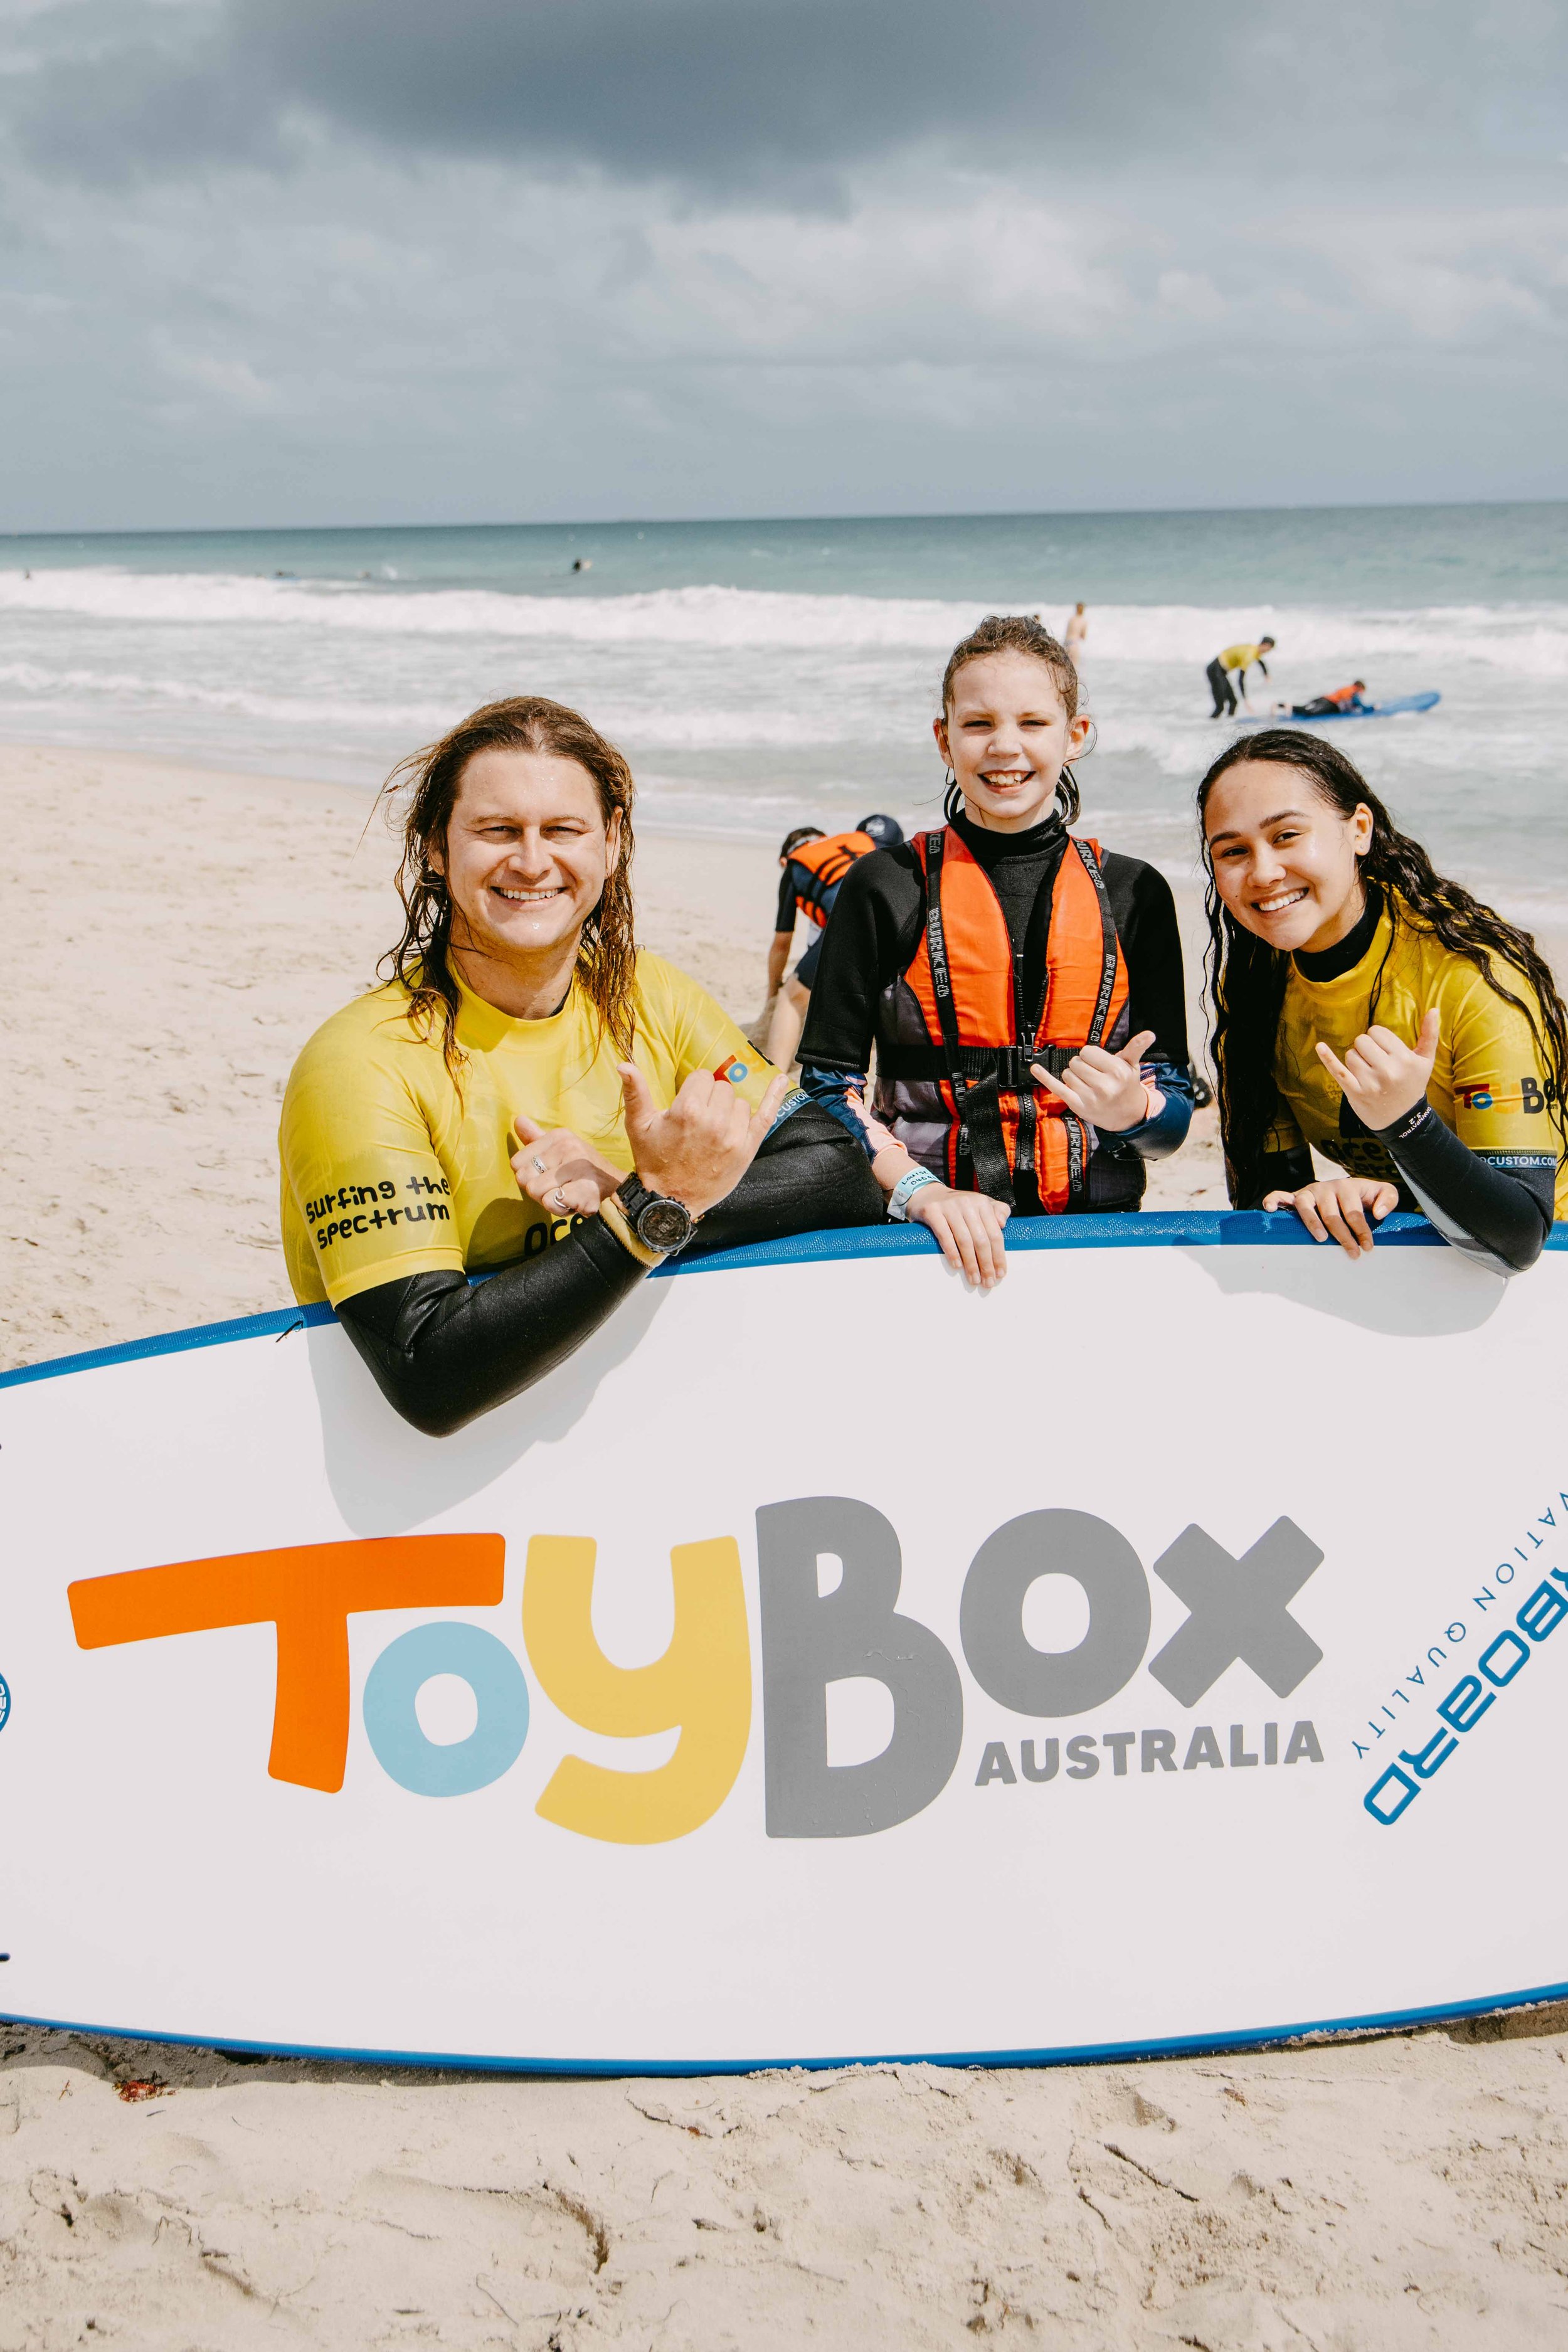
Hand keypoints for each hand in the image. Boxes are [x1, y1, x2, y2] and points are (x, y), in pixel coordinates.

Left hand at [511, 1116, 624, 1219]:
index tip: (548, 1174)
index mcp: (558, 1136)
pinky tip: (574, 1202)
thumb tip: (518, 1120)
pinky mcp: (584, 1191)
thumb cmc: (581, 1169)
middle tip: (557, 1187)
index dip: (529, 1174)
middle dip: (536, 1189)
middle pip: (523, 1178)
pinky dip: (560, 1208)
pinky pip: (551, 1203)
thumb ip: (536, 1138)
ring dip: (549, 1200)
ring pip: (535, 1191)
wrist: (617, 1186)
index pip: (516, 1162)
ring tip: (566, 1194)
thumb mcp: (560, 1148)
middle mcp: (568, 1147)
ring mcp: (578, 1168)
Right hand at [619, 1062, 789, 1216]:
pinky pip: (766, 1115)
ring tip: (712, 1131)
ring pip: (739, 1102)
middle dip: (711, 1099)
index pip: (702, 1077)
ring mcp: (733, 1136)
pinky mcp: (747, 1149)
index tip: (686, 1107)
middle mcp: (714, 1120)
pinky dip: (775, 1096)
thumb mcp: (638, 1126)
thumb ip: (635, 1093)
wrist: (670, 1201)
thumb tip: (624, 1064)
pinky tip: (782, 1079)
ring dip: (729, 1110)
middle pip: (722, 1087)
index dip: (693, 1090)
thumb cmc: (652, 1161)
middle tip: (697, 1122)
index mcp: (688, 1110)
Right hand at [908, 1184, 1010, 1288]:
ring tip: (974, 1279)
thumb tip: (1002, 1224)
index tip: (1000, 1274)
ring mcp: (949, 1207)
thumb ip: (997, 1211)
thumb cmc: (958, 1206)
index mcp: (982, 1203)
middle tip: (988, 1282)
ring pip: (964, 1240)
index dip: (999, 1256)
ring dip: (971, 1263)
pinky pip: (944, 1236)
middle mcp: (967, 1203)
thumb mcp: (980, 1204)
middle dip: (986, 1264)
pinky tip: (957, 1266)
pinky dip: (952, 1252)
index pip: (994, 1234)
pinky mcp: (932, 1211)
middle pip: (981, 1239)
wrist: (927, 1194)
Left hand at [1033, 1030, 1157, 1132]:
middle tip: (1094, 1075)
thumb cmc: (1127, 1086)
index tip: (1099, 1064)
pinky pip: (1056, 1087)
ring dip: (1074, 1077)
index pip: (1088, 1051)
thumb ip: (1136, 1048)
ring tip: (1089, 1085)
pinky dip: (1044, 1077)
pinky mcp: (1078, 1106)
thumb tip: (1150, 1034)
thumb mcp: (1132, 1066)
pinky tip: (1035, 1068)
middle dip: (1082, 1066)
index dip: (1091, 1056)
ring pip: (1067, 1073)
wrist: (1128, 1116)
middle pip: (1076, 1062)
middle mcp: (1104, 1085)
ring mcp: (1090, 1097)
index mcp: (1117, 1071)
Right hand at [1262, 1176, 1398, 1256]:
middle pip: (1332, 1214)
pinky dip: (1273, 1201)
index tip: (1368, 1247)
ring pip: (1306, 1207)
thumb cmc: (1365, 1196)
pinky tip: (1271, 1210)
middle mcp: (1327, 1188)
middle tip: (1352, 1253)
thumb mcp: (1383, 1192)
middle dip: (1343, 1236)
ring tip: (1321, 1239)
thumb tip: (1378, 1214)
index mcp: (1348, 1187)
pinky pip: (1280, 1196)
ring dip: (1312, 1223)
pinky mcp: (1295, 1196)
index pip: (1354, 1212)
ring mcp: (1309, 1192)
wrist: (1347, 1187)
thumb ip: (1388, 1199)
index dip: (1362, 1231)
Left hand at [1316, 1010, 1438, 1130]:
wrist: (1404, 1120)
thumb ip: (1430, 1035)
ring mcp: (1370, 1082)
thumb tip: (1434, 1010)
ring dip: (1356, 1060)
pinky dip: (1327, 1058)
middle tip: (1376, 1063)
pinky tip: (1320, 1046)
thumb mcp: (1425, 1061)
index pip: (1377, 1032)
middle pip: (1362, 1040)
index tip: (1386, 1052)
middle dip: (1367, 1048)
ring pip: (1350, 1054)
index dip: (1378, 1039)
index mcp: (1404, 1059)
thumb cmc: (1413, 1084)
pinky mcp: (1355, 1092)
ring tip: (1369, 1073)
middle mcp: (1388, 1070)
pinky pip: (1338, 1070)